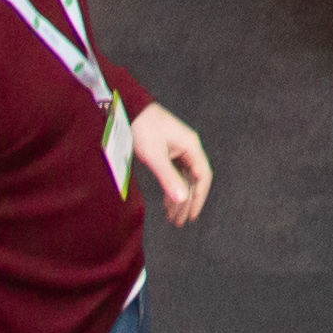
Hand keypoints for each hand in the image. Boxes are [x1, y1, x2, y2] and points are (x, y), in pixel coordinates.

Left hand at [127, 102, 209, 223]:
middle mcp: (188, 148)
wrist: (130, 110)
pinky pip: (175, 173)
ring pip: (183, 178)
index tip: (192, 215)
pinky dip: (171, 188)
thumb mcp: (155, 156)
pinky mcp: (168, 150)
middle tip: (178, 222)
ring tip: (171, 216)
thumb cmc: (144, 129)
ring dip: (178, 197)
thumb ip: (169, 178)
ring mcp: (178, 149)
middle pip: (193, 180)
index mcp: (191, 147)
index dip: (199, 197)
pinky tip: (166, 200)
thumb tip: (182, 199)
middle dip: (186, 202)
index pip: (203, 176)